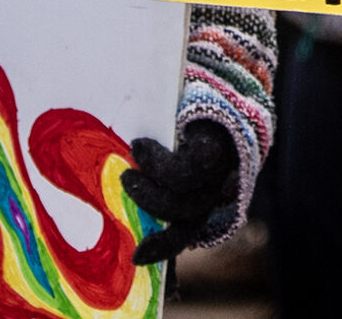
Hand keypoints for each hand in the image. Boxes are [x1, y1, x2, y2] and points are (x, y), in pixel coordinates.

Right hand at [122, 119, 239, 265]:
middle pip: (186, 222)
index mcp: (202, 197)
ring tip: (131, 161)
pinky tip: (141, 146)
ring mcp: (220, 172)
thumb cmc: (182, 122)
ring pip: (184, 202)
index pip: (186, 233)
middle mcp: (215, 189)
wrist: (216, 84)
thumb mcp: (168, 153)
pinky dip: (156, 164)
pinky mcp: (217, 151)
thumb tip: (121, 206)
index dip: (163, 249)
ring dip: (149, 188)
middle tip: (125, 180)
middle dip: (149, 206)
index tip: (136, 258)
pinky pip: (186, 172)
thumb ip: (154, 181)